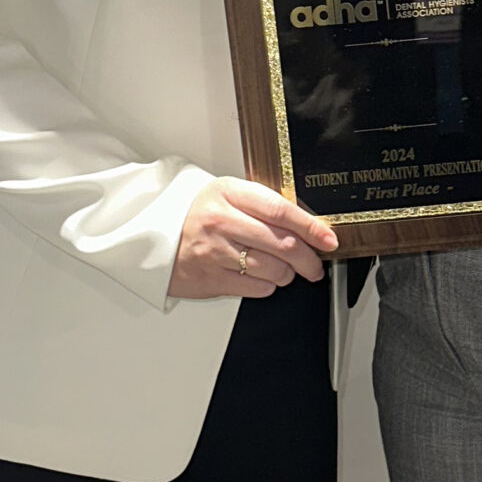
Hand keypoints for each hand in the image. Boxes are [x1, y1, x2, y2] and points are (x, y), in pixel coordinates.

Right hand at [169, 176, 337, 299]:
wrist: (153, 236)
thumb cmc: (197, 215)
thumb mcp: (227, 196)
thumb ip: (262, 206)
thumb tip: (307, 226)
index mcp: (229, 193)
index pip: (280, 211)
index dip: (311, 227)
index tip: (328, 239)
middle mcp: (221, 221)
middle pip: (282, 244)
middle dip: (308, 259)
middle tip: (315, 265)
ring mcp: (215, 252)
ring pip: (273, 270)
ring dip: (288, 274)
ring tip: (285, 270)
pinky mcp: (210, 279)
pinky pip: (256, 287)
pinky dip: (268, 285)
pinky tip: (262, 277)